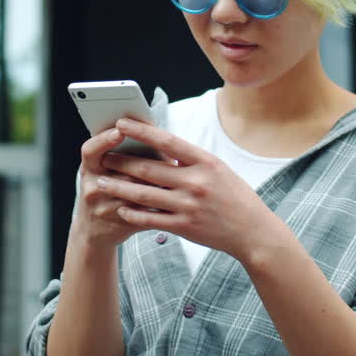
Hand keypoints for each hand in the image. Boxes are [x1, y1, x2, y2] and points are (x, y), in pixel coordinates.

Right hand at [73, 123, 171, 248]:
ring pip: (136, 190)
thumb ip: (122, 155)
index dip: (104, 139)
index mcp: (89, 168)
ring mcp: (104, 207)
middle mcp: (92, 187)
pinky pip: (144, 211)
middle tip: (167, 155)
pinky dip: (159, 202)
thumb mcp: (103, 171)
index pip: (90, 150)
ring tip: (176, 176)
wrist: (94, 231)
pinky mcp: (119, 223)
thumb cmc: (105, 192)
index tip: (120, 130)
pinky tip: (171, 198)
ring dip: (158, 182)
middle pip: (120, 169)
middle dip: (146, 161)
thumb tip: (154, 134)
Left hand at [95, 118, 280, 261]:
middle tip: (104, 157)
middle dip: (122, 162)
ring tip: (102, 181)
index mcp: (205, 162)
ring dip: (119, 187)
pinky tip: (120, 209)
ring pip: (144, 194)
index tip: (122, 124)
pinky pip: (151, 219)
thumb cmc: (235, 197)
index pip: (167, 141)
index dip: (141, 132)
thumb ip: (191, 160)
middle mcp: (196, 182)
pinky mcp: (184, 226)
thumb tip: (162, 147)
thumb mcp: (218, 169)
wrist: (253, 231)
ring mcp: (188, 206)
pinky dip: (133, 214)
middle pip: (150, 169)